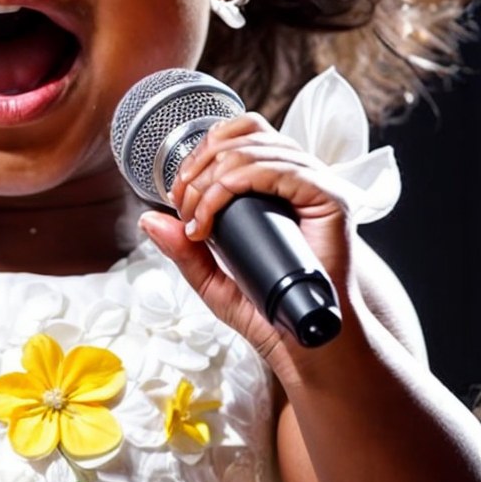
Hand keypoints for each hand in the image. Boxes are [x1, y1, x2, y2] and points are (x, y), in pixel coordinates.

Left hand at [138, 111, 356, 371]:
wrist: (307, 347)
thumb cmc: (271, 313)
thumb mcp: (213, 280)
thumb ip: (184, 250)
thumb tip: (149, 219)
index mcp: (279, 184)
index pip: (240, 134)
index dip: (201, 152)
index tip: (178, 196)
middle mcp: (300, 177)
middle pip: (243, 134)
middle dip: (199, 165)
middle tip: (183, 206)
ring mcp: (317, 186)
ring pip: (254, 149)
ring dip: (210, 178)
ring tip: (197, 219)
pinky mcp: (331, 200)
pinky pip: (277, 169)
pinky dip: (234, 185)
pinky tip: (214, 216)